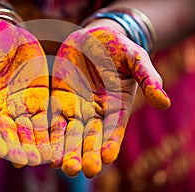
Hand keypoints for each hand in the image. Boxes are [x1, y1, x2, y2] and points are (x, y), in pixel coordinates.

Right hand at [0, 19, 50, 165]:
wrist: (5, 32)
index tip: (3, 154)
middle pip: (9, 133)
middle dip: (19, 148)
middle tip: (31, 161)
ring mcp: (19, 104)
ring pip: (29, 129)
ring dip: (37, 144)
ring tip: (48, 157)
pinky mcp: (37, 96)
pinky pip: (45, 115)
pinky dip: (52, 128)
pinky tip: (60, 139)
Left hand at [50, 26, 170, 177]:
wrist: (93, 38)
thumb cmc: (118, 48)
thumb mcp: (135, 59)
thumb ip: (148, 78)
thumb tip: (165, 103)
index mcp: (116, 107)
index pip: (114, 129)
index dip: (110, 143)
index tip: (106, 158)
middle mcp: (95, 113)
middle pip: (90, 137)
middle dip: (85, 154)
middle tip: (81, 170)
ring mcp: (75, 108)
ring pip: (69, 133)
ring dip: (65, 150)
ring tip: (61, 166)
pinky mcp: (58, 100)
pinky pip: (52, 118)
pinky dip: (48, 132)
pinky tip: (43, 147)